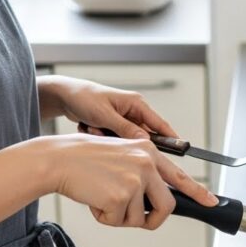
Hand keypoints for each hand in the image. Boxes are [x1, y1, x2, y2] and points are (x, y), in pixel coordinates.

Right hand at [41, 77, 217, 228]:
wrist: (58, 159)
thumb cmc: (83, 159)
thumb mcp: (120, 155)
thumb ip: (141, 172)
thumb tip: (153, 199)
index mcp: (148, 151)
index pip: (180, 176)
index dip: (198, 192)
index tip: (211, 202)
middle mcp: (146, 163)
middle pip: (166, 206)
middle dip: (152, 219)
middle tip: (136, 219)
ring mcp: (136, 179)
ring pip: (139, 217)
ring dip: (119, 216)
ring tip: (101, 197)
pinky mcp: (121, 196)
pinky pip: (118, 221)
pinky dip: (104, 218)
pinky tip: (94, 200)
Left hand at [54, 77, 177, 139]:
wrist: (65, 96)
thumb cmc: (84, 98)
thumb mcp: (105, 115)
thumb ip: (126, 129)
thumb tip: (145, 142)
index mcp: (136, 103)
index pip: (159, 123)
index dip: (170, 137)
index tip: (180, 150)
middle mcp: (133, 111)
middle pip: (141, 135)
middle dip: (123, 139)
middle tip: (104, 132)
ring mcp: (123, 119)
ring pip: (125, 140)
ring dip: (108, 137)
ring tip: (93, 126)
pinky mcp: (114, 126)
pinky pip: (114, 140)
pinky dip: (101, 136)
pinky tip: (89, 126)